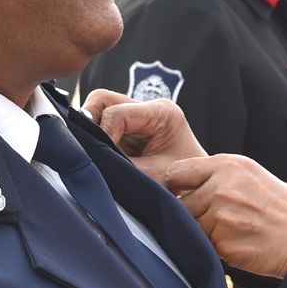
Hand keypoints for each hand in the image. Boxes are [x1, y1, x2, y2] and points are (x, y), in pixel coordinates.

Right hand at [81, 89, 205, 182]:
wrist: (198, 187)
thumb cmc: (184, 181)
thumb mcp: (155, 176)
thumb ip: (124, 167)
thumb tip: (94, 161)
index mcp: (162, 112)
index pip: (117, 113)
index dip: (102, 133)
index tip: (99, 158)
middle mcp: (148, 108)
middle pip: (103, 100)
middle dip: (89, 122)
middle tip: (88, 149)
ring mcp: (137, 116)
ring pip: (98, 109)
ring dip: (91, 130)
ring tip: (94, 153)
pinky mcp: (128, 128)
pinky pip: (101, 123)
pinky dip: (95, 137)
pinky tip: (98, 154)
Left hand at [165, 154, 286, 278]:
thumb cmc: (282, 207)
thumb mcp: (251, 175)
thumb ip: (216, 176)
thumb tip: (178, 185)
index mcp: (228, 165)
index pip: (177, 172)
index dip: (177, 186)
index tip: (183, 193)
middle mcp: (222, 188)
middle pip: (180, 203)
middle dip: (193, 212)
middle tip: (220, 218)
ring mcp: (221, 217)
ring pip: (190, 227)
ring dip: (204, 232)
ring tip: (233, 230)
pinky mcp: (222, 244)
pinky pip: (204, 246)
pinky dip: (215, 247)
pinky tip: (238, 242)